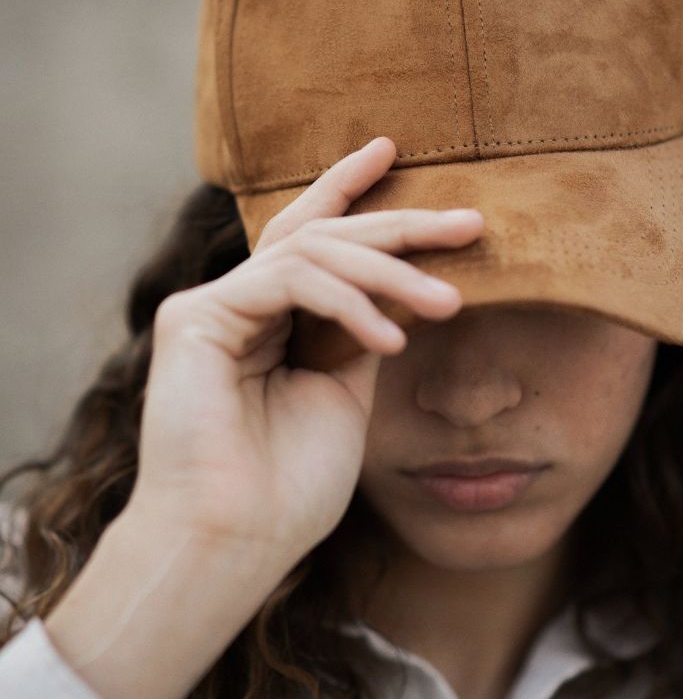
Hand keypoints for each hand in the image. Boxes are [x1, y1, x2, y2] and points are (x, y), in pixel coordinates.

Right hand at [127, 137, 484, 568]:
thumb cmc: (289, 489)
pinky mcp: (196, 318)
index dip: (349, 190)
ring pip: (312, 250)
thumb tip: (401, 293)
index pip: (312, 239)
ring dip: (389, 270)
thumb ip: (359, 336)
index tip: (395, 153)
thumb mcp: (345, 397)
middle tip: (470, 220)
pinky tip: (391, 338)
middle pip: (322, 234)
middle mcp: (236, 304)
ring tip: (450, 300)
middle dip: (400, 223)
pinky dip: (348, 303)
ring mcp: (212, 307)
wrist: (236, 545)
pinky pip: (289, 281)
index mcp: (269, 321)